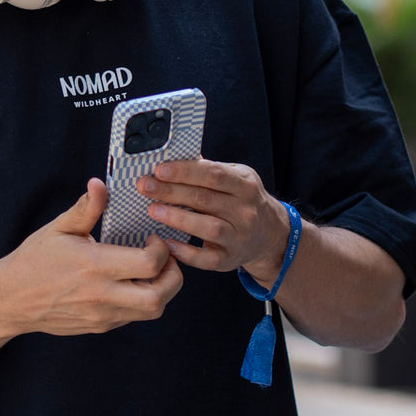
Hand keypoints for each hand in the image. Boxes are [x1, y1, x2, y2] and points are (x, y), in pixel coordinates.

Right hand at [0, 177, 183, 337]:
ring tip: (150, 271)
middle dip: (173, 275)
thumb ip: (86, 208)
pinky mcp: (100, 326)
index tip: (152, 238)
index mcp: (94, 266)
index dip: (162, 249)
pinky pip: (134, 317)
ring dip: (161, 290)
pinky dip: (142, 301)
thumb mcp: (59, 228)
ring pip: (152, 311)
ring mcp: (102, 315)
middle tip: (164, 258)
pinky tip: (130, 284)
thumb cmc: (34, 260)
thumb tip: (100, 183)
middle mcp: (102, 295)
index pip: (149, 264)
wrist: (11, 300)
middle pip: (159, 296)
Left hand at [136, 159, 289, 285]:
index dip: (185, 171)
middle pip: (205, 199)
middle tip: (145, 186)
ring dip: (177, 218)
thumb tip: (173, 155)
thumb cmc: (243, 200)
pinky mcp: (229, 260)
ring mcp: (239, 237)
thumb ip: (208, 169)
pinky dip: (185, 252)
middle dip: (171, 191)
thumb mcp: (236, 177)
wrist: (269, 235)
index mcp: (245, 185)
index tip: (159, 169)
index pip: (213, 175)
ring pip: (207, 227)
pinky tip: (166, 243)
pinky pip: (206, 258)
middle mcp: (245, 212)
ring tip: (153, 210)